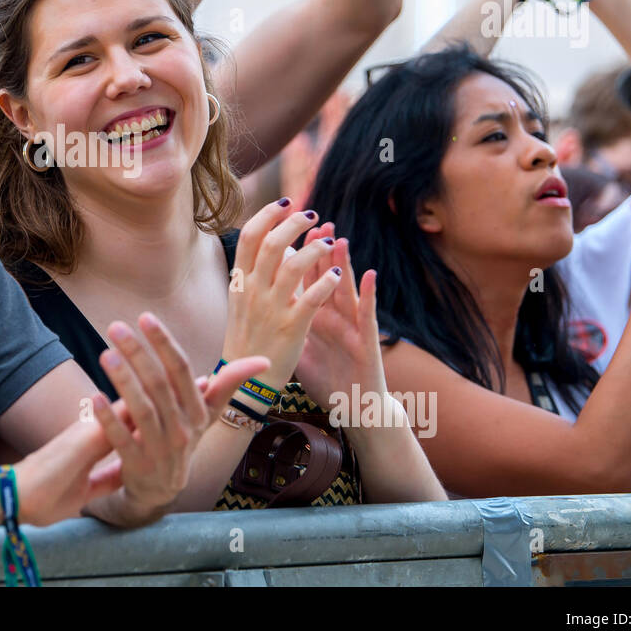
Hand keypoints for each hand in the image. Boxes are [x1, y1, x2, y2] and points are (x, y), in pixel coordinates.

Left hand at [15, 321, 269, 524]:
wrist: (160, 491)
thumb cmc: (181, 438)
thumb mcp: (206, 414)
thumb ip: (228, 384)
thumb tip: (264, 361)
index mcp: (197, 412)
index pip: (182, 370)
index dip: (165, 343)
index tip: (145, 317)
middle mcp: (183, 430)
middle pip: (160, 385)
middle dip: (138, 353)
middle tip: (115, 327)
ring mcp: (161, 450)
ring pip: (142, 410)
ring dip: (124, 380)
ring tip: (105, 354)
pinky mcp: (138, 467)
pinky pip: (122, 440)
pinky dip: (109, 420)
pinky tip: (94, 398)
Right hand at [224, 198, 343, 387]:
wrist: (245, 380)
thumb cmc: (247, 337)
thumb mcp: (241, 301)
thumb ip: (256, 272)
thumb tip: (275, 243)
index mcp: (240, 282)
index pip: (249, 237)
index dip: (268, 214)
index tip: (286, 203)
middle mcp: (253, 291)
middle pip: (271, 244)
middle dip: (293, 224)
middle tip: (311, 216)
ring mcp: (271, 308)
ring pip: (293, 266)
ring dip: (315, 249)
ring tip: (328, 241)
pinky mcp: (291, 327)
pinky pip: (312, 297)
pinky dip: (327, 281)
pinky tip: (337, 274)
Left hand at [293, 237, 387, 411]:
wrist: (353, 408)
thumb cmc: (326, 378)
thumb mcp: (299, 347)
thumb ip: (285, 324)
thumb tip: (260, 308)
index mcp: (314, 315)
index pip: (302, 279)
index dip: (294, 256)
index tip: (282, 233)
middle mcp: (333, 315)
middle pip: (323, 276)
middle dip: (317, 249)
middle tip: (312, 222)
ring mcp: (351, 326)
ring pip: (346, 289)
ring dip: (342, 263)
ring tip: (338, 238)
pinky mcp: (367, 342)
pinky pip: (368, 315)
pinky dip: (370, 294)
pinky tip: (370, 275)